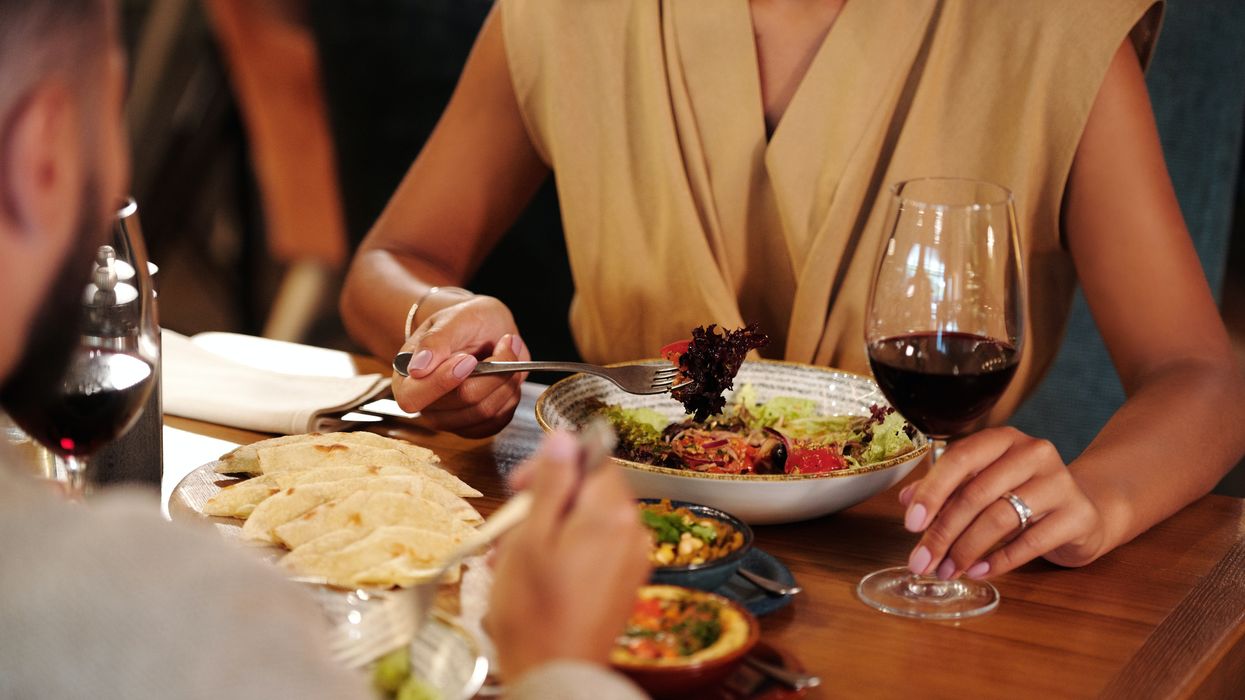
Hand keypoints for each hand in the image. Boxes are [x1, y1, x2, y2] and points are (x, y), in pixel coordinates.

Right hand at [393, 296, 529, 437]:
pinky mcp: (476, 427)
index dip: (443, 381)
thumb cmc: (463, 322)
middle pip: (463, 400)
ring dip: (506, 379)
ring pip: (487, 410)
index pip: (413, 398)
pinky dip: (511, 394)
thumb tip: (417, 370)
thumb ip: (433, 342)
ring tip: (506, 354)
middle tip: (503, 344)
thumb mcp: (451, 319)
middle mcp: (426, 407)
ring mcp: (451, 420)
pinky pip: (500, 419)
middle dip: (492, 370)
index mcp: (406, 380)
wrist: (484, 329)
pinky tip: (507, 375)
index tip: (468, 359)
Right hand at [486, 431, 650, 679]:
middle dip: (546, 501)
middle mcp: (633, 532)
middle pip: (590, 490)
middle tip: (510, 526)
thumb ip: (551, 483)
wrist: (555, 672)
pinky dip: (565, 550)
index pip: (592, 459)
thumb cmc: (535, 611)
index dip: (553, 465)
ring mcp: (632, 559)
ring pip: (588, 520)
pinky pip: (596, 548)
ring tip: (513, 557)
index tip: (520, 484)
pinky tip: (535, 572)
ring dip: (550, 528)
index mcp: (612, 514)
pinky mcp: (625, 582)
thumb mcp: (531, 536)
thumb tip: (564, 439)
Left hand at [898, 427, 1107, 580]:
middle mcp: (1033, 453)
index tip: (911, 523)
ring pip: (1000, 518)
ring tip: (947, 570)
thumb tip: (906, 500)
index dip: (932, 491)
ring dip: (966, 550)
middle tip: (922, 561)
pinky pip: (1030, 542)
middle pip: (976, 494)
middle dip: (943, 532)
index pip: (959, 458)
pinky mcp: (1077, 515)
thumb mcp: (983, 485)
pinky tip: (978, 571)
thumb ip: (947, 489)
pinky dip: (999, 561)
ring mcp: (1059, 482)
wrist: (1085, 511)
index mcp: (1003, 439)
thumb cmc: (1023, 495)